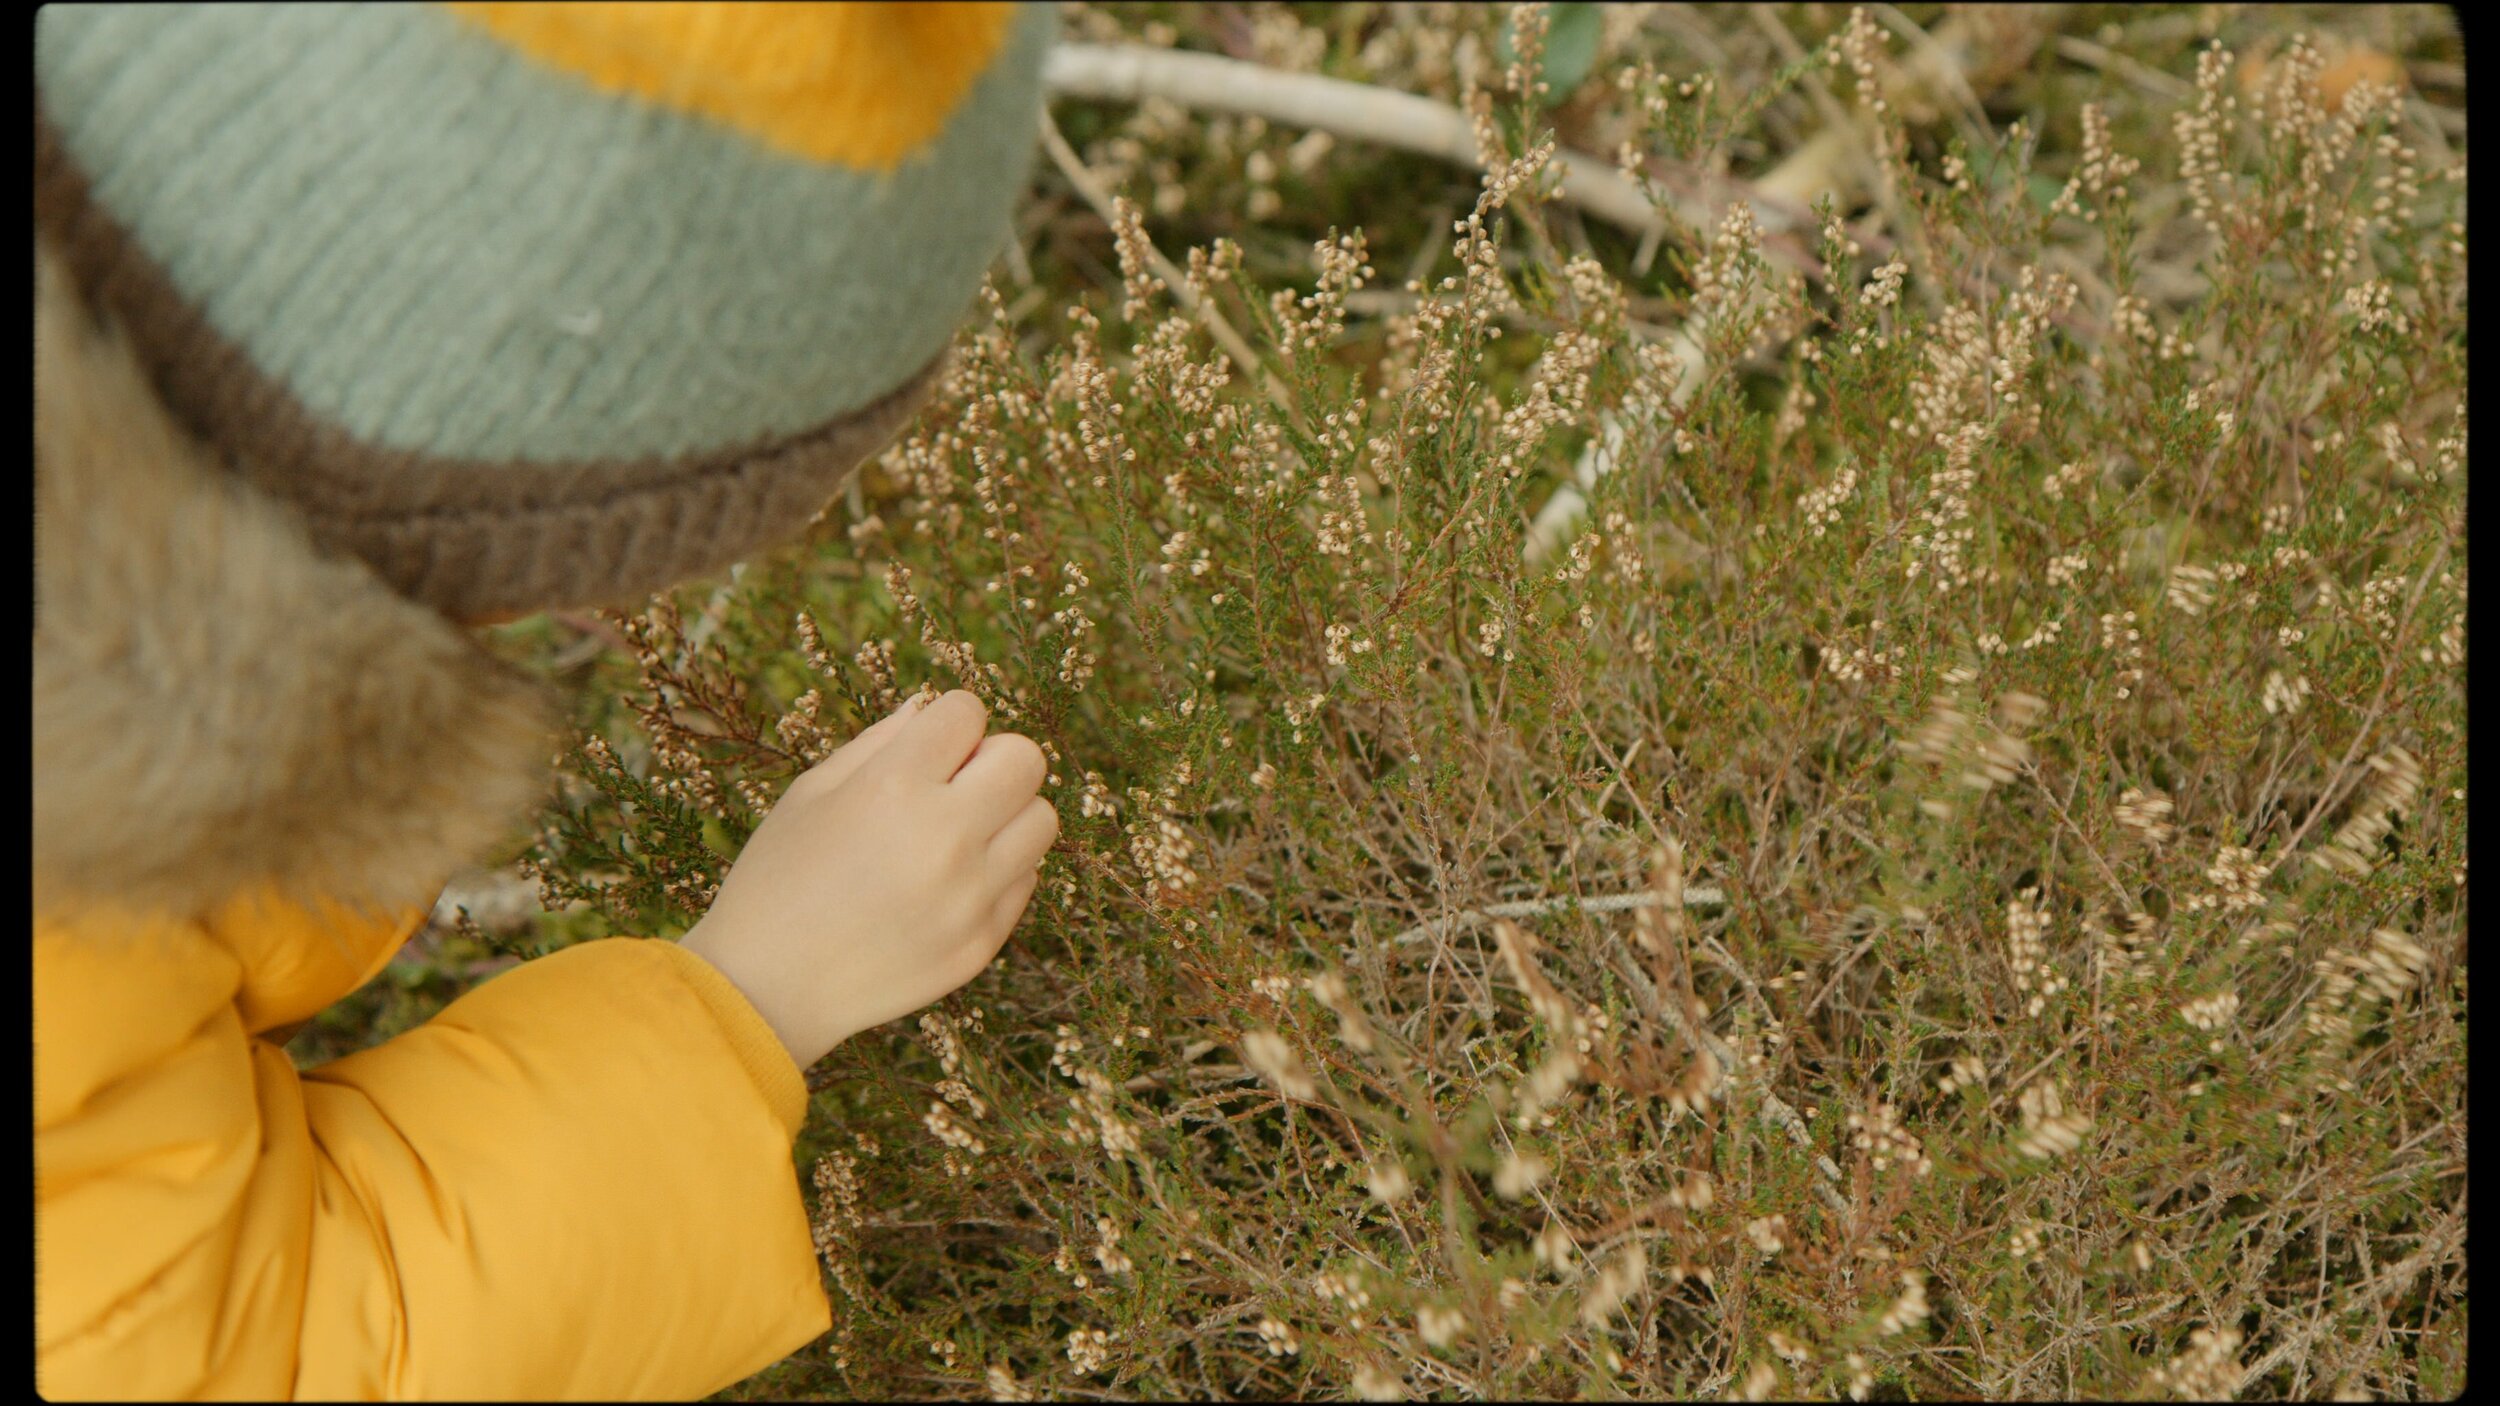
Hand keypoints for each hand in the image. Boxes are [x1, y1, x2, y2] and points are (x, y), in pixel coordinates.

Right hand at [679, 690, 1056, 1070]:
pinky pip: (1026, 881)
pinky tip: (950, 883)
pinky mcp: (983, 942)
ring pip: (1042, 821)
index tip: (928, 747)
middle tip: (955, 785)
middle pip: (1026, 760)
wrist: (767, 989)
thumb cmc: (777, 879)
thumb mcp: (810, 793)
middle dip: (993, 759)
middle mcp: (943, 838)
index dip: (948, 722)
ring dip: (1008, 815)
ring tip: (958, 835)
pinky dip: (999, 870)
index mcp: (892, 788)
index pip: (967, 712)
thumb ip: (879, 741)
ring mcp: (970, 896)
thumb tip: (930, 707)